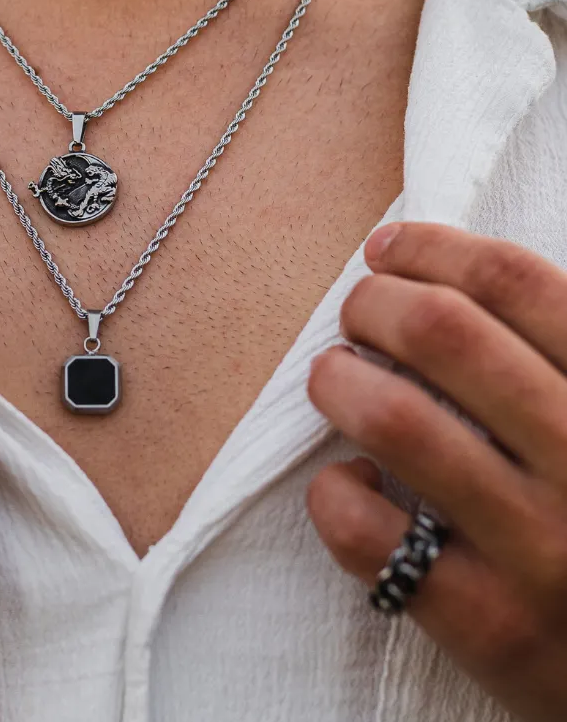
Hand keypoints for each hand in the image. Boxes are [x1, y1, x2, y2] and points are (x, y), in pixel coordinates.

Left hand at [308, 223, 566, 720]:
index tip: (385, 250)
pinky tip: (351, 485)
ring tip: (332, 379)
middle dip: (373, 304)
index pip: (515, 281)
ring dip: (338, 381)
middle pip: (444, 332)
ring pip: (396, 418)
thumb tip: (440, 277)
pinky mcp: (492, 627)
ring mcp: (544, 551)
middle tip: (354, 315)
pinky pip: (367, 533)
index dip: (431, 249)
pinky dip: (335, 493)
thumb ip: (549, 358)